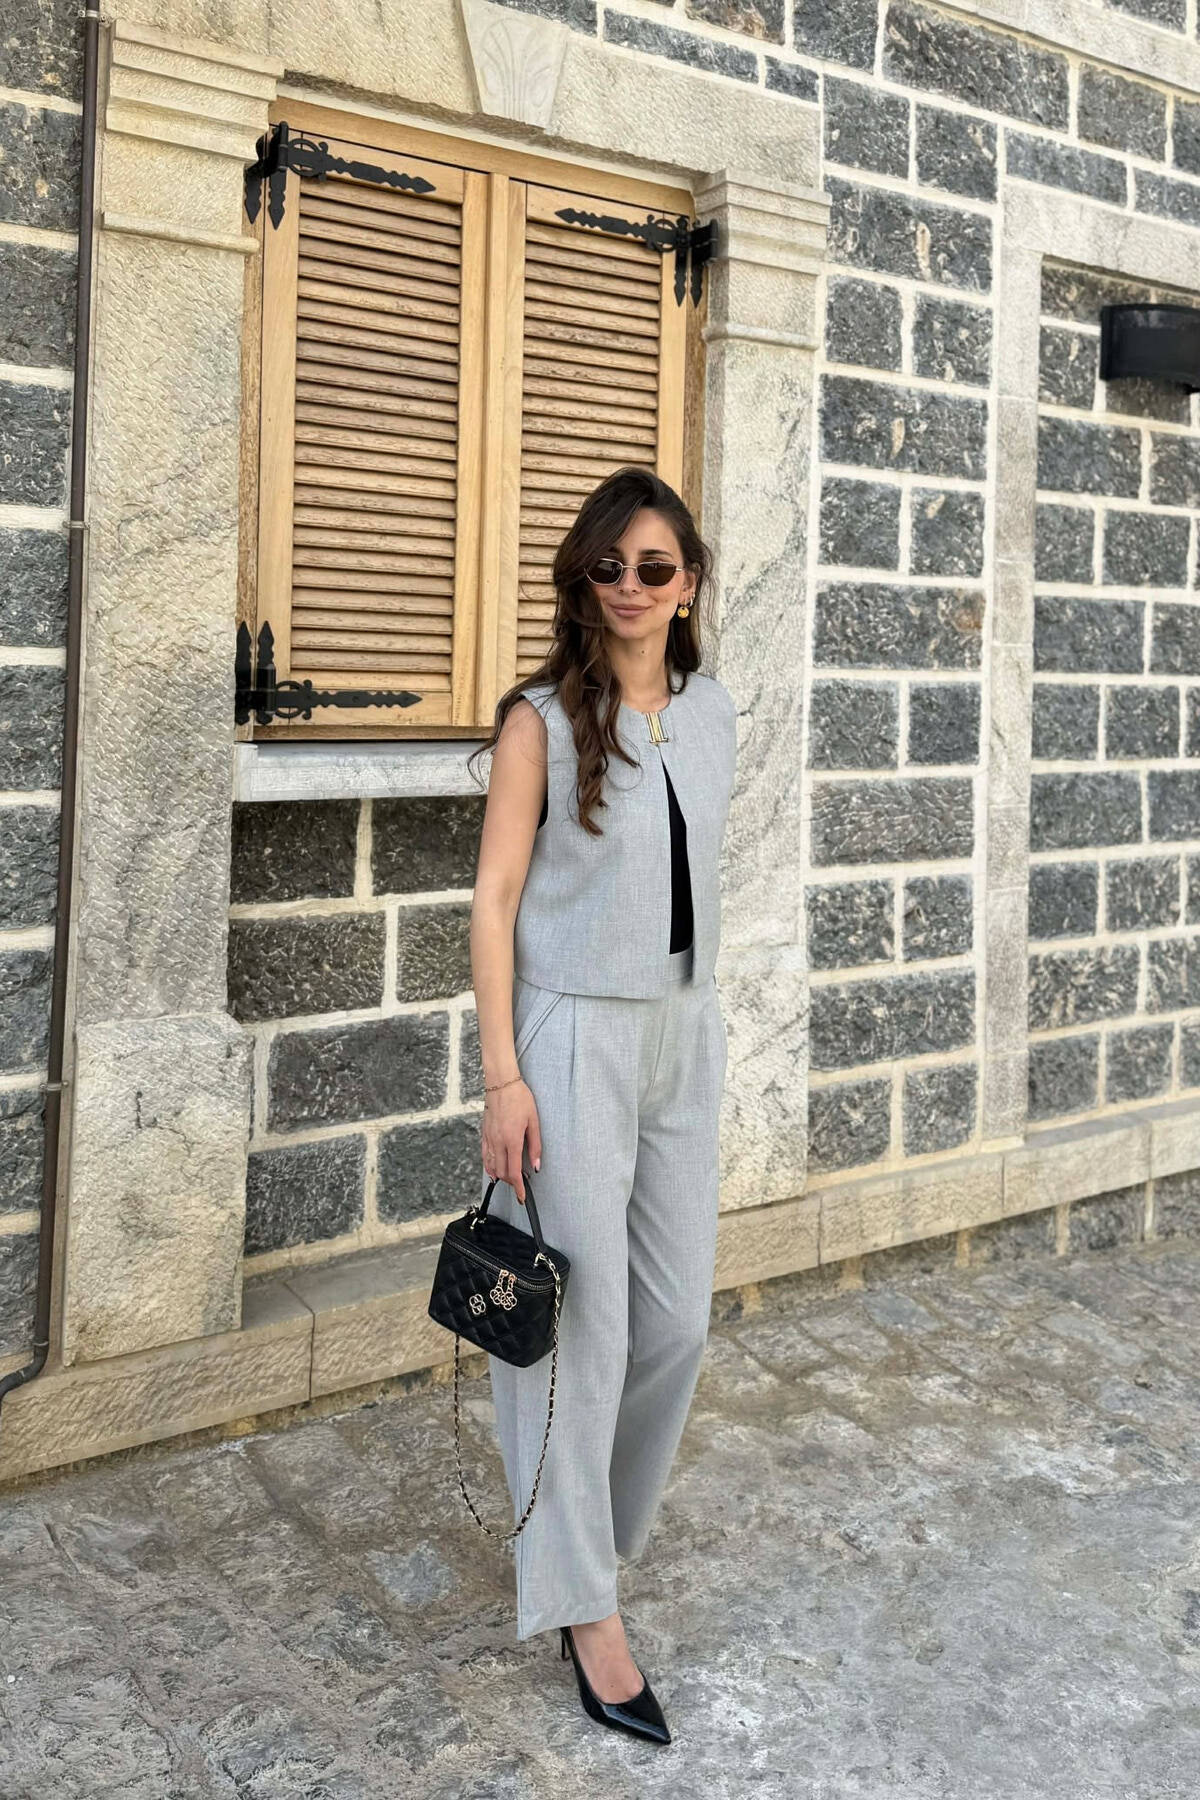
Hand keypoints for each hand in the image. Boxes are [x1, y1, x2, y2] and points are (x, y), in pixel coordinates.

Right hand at [481, 1078, 541, 1202]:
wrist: (501, 1084)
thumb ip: (535, 1145)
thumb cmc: (520, 1099)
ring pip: (492, 1166)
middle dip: (511, 1183)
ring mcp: (489, 1138)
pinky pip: (485, 1156)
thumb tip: (536, 1165)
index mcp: (512, 1140)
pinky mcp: (484, 1134)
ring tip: (510, 1180)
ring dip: (501, 1176)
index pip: (515, 1172)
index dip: (518, 1188)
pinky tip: (493, 1171)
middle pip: (502, 1172)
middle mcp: (498, 1142)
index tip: (522, 1197)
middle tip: (521, 1186)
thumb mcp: (534, 1121)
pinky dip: (489, 1167)